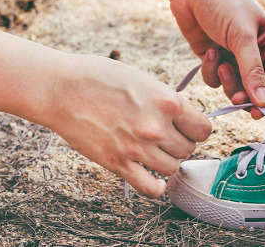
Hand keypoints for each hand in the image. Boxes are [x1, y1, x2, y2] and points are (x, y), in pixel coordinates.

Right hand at [37, 54, 211, 197]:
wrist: (60, 88)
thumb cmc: (99, 76)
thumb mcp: (143, 80)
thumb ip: (165, 101)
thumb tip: (181, 118)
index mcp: (168, 102)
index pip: (204, 129)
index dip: (196, 129)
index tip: (187, 127)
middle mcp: (157, 127)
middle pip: (188, 149)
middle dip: (180, 143)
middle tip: (165, 136)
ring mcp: (138, 148)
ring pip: (173, 168)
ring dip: (167, 161)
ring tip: (154, 150)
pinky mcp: (118, 164)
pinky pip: (150, 188)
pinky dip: (156, 187)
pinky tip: (152, 177)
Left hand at [168, 0, 264, 119]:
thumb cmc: (223, 2)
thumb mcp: (241, 37)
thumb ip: (253, 71)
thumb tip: (264, 103)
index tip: (258, 113)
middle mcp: (257, 54)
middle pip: (257, 90)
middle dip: (245, 93)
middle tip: (235, 99)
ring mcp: (235, 58)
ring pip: (235, 88)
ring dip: (227, 81)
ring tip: (219, 63)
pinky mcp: (214, 59)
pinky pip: (215, 80)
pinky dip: (210, 70)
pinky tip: (207, 51)